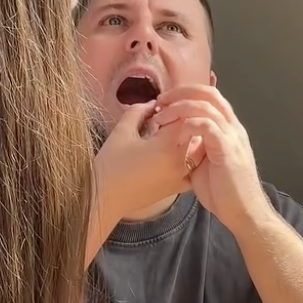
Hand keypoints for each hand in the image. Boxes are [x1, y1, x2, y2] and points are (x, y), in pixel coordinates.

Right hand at [94, 102, 204, 229]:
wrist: (104, 199)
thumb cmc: (111, 164)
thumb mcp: (122, 131)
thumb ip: (139, 111)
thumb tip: (153, 104)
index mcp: (167, 145)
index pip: (184, 117)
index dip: (174, 107)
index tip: (160, 107)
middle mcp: (180, 161)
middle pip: (194, 132)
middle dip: (182, 121)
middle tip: (164, 119)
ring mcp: (181, 176)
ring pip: (198, 151)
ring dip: (189, 139)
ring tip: (171, 134)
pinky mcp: (177, 188)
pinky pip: (194, 170)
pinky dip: (191, 160)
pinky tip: (177, 155)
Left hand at [152, 85, 270, 234]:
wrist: (244, 213)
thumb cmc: (223, 192)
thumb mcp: (205, 163)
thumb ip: (195, 146)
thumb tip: (174, 138)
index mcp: (227, 127)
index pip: (208, 95)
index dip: (184, 93)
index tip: (163, 103)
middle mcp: (232, 126)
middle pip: (208, 93)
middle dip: (180, 93)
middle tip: (160, 102)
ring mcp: (231, 136)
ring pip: (205, 106)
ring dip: (179, 108)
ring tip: (161, 119)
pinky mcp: (227, 149)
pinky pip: (207, 125)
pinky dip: (188, 126)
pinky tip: (177, 138)